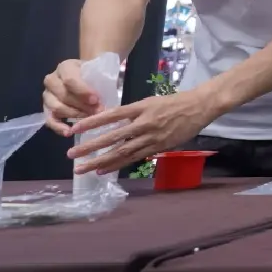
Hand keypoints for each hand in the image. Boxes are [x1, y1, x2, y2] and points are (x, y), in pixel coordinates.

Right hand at [42, 58, 101, 137]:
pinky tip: (68, 132)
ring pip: (55, 108)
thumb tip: (106, 96)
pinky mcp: (46, 109)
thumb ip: (102, 79)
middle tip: (97, 111)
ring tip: (89, 120)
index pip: (69, 80)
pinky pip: (49, 120)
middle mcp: (52, 80)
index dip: (82, 91)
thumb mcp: (98, 70)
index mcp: (65, 67)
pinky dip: (58, 127)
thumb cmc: (94, 73)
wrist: (87, 75)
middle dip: (81, 105)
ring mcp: (47, 95)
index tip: (96, 100)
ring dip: (74, 115)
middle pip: (62, 95)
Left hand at [67, 91, 219, 174]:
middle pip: (112, 137)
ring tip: (83, 168)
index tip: (74, 129)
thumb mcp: (151, 101)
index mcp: (141, 107)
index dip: (92, 122)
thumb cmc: (174, 102)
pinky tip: (103, 170)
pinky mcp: (158, 147)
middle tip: (71, 155)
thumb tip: (113, 123)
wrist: (199, 107)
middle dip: (90, 147)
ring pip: (121, 151)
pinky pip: (134, 157)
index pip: (111, 115)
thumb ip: (132, 113)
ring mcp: (151, 136)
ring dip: (100, 161)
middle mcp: (143, 122)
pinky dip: (118, 164)